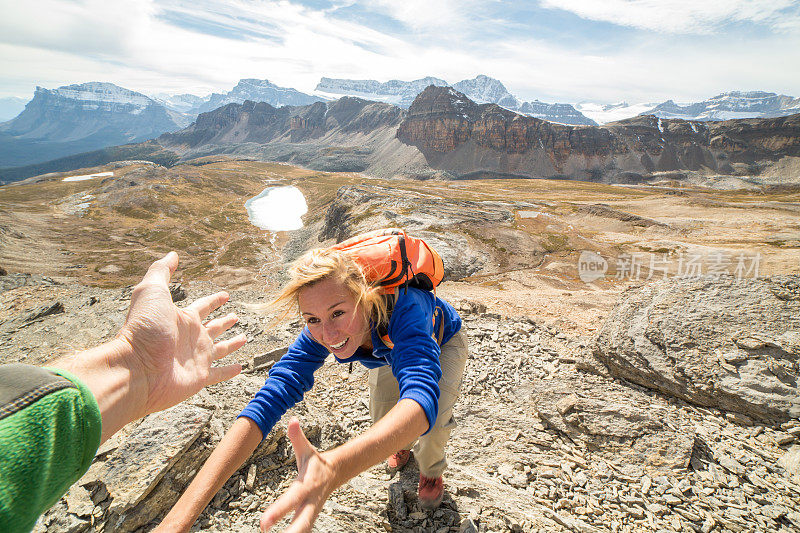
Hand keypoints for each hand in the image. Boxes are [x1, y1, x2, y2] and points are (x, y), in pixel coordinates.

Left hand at [117, 251, 245, 417]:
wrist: (137, 368)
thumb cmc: (143, 329)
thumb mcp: (151, 291)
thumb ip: (161, 271)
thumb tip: (172, 254)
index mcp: (183, 319)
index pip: (203, 306)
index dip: (214, 299)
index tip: (225, 294)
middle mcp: (191, 338)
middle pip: (213, 327)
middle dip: (224, 322)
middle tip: (235, 316)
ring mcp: (197, 358)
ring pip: (220, 349)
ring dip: (231, 344)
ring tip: (244, 339)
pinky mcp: (200, 377)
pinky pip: (219, 373)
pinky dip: (229, 371)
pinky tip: (239, 368)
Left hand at [260, 418, 336, 532]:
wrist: (336, 473)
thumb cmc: (315, 462)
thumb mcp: (306, 449)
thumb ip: (298, 437)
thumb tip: (292, 420)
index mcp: (306, 487)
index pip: (290, 501)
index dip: (278, 512)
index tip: (263, 524)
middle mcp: (310, 503)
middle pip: (301, 524)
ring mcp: (311, 513)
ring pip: (303, 531)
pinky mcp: (308, 519)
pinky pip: (301, 531)